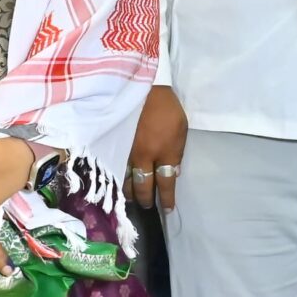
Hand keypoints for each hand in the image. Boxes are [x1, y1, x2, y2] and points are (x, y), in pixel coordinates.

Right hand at [127, 86, 185, 213]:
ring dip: (129, 192)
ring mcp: (127, 152)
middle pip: (143, 187)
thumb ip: (177, 153)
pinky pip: (116, 167)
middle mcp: (145, 156)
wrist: (143, 87)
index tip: (167, 208)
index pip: (166, 183)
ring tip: (131, 198)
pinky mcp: (115, 145)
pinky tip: (117, 183)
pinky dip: (117, 178)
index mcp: (165, 151)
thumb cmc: (166, 107)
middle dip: (146, 199)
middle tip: (147, 206)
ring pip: (125, 180)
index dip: (166, 199)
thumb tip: (173, 173)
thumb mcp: (181, 129)